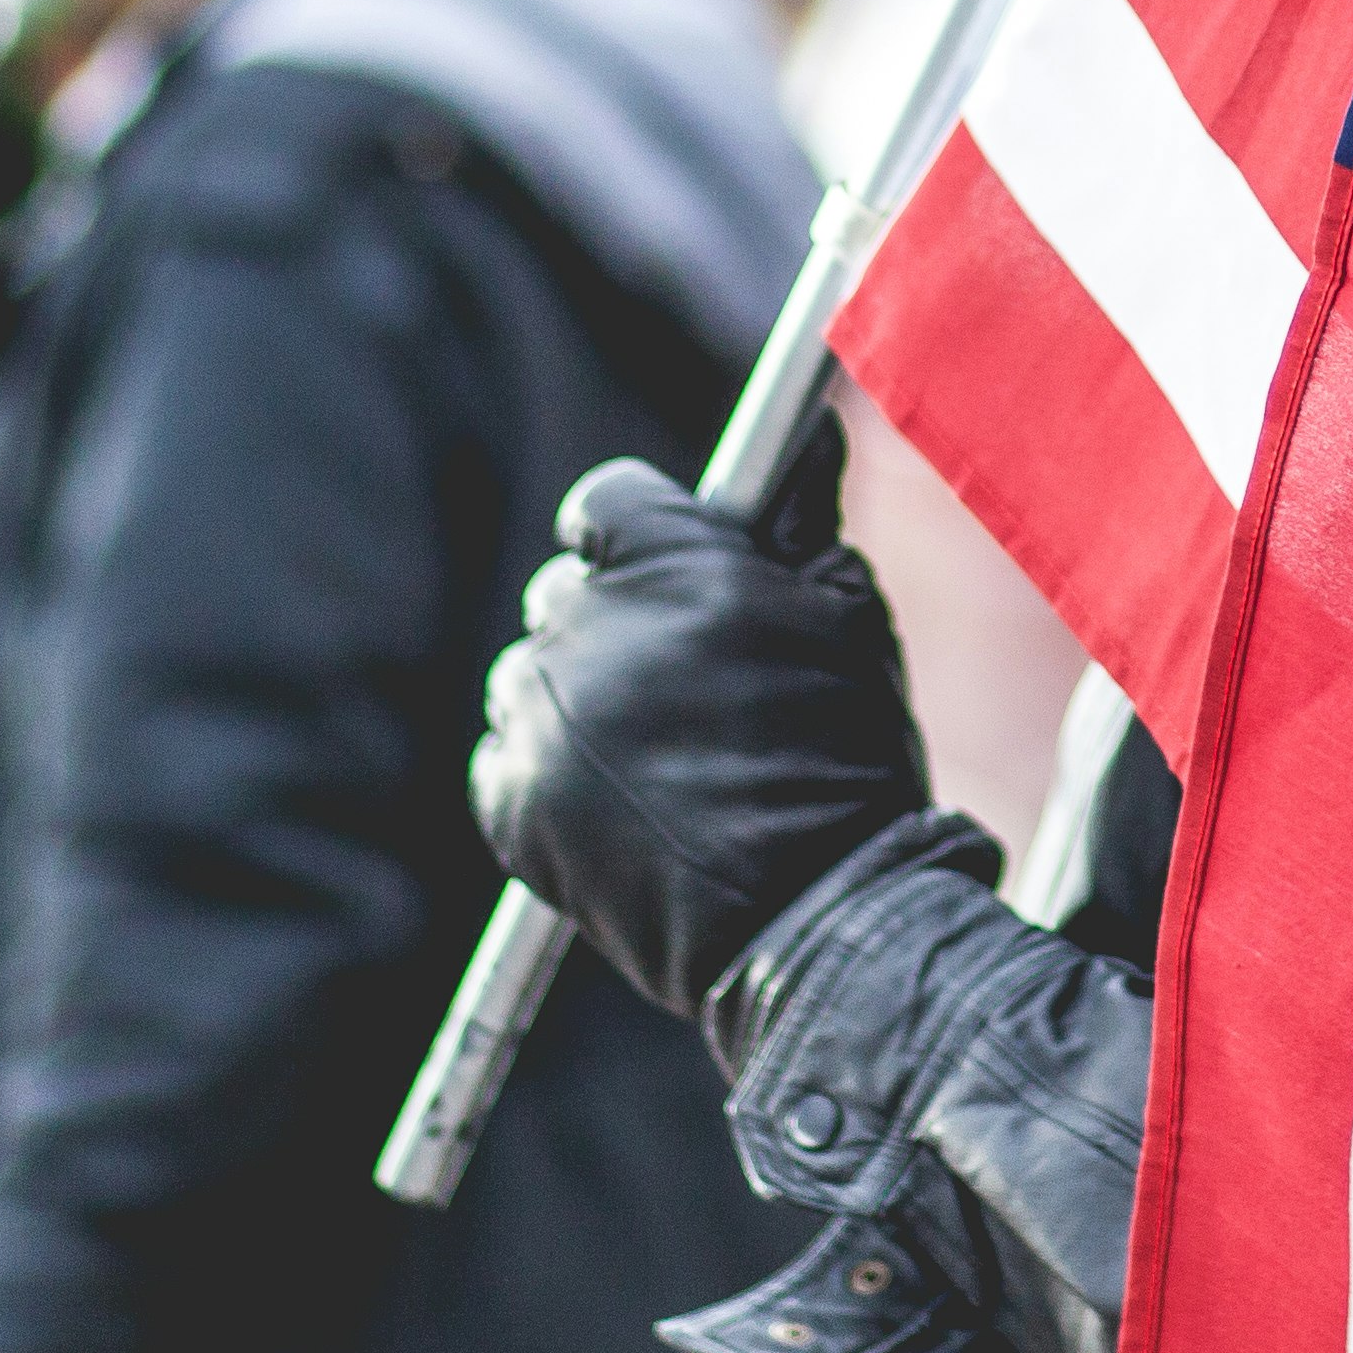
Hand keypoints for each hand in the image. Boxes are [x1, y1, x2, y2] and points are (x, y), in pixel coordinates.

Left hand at [471, 453, 928, 1024]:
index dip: (636, 535)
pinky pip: (504, 758)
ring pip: (529, 677)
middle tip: (681, 685)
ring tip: (658, 758)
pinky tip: (620, 805)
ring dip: (576, 700)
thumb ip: (803, 525)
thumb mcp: (847, 620)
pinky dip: (546, 774)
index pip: (605, 501)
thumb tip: (814, 432)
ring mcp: (543, 722)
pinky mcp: (512, 804)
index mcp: (671, 566)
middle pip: (565, 592)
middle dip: (612, 624)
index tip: (663, 573)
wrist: (820, 920)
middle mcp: (590, 631)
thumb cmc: (849, 760)